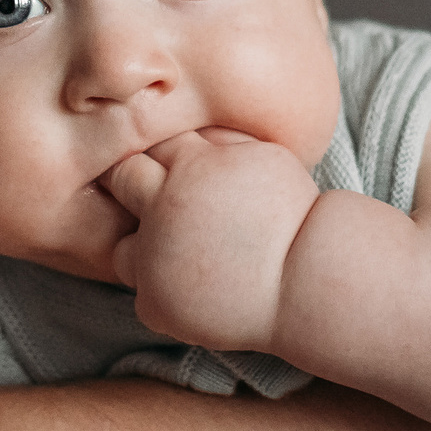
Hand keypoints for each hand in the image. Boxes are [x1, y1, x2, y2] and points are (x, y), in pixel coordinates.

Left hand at [104, 127, 320, 351]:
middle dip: (138, 187)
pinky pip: (143, 293)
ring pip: (122, 246)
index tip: (184, 174)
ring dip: (144, 248)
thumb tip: (191, 127)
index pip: (152, 145)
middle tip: (173, 208)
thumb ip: (219, 141)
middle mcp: (162, 209)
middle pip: (123, 179)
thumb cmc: (294, 218)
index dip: (166, 159)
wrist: (308, 281)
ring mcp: (153, 259)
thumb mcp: (262, 158)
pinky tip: (199, 291)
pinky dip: (165, 292)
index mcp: (189, 167)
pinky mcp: (155, 303)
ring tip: (186, 259)